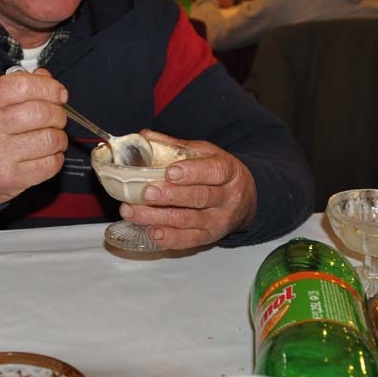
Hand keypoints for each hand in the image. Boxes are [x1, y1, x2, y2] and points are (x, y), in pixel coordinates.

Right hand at [0, 68, 68, 203]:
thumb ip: (17, 87)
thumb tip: (47, 79)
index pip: (22, 86)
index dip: (48, 87)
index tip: (59, 93)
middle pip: (40, 112)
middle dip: (58, 113)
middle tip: (57, 117)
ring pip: (50, 139)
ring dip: (59, 137)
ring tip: (52, 137)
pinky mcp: (9, 178)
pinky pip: (50, 164)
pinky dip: (56, 158)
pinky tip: (46, 155)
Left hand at [118, 129, 257, 248]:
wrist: (245, 199)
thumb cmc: (218, 173)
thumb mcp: (205, 154)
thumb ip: (176, 146)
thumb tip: (144, 136)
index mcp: (228, 171)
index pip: (214, 171)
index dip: (192, 172)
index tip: (170, 172)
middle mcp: (228, 198)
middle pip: (199, 198)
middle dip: (170, 196)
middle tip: (146, 192)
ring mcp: (219, 221)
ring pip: (188, 221)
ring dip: (157, 218)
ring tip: (132, 211)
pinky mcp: (210, 237)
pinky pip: (189, 241)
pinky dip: (169, 238)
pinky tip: (151, 232)